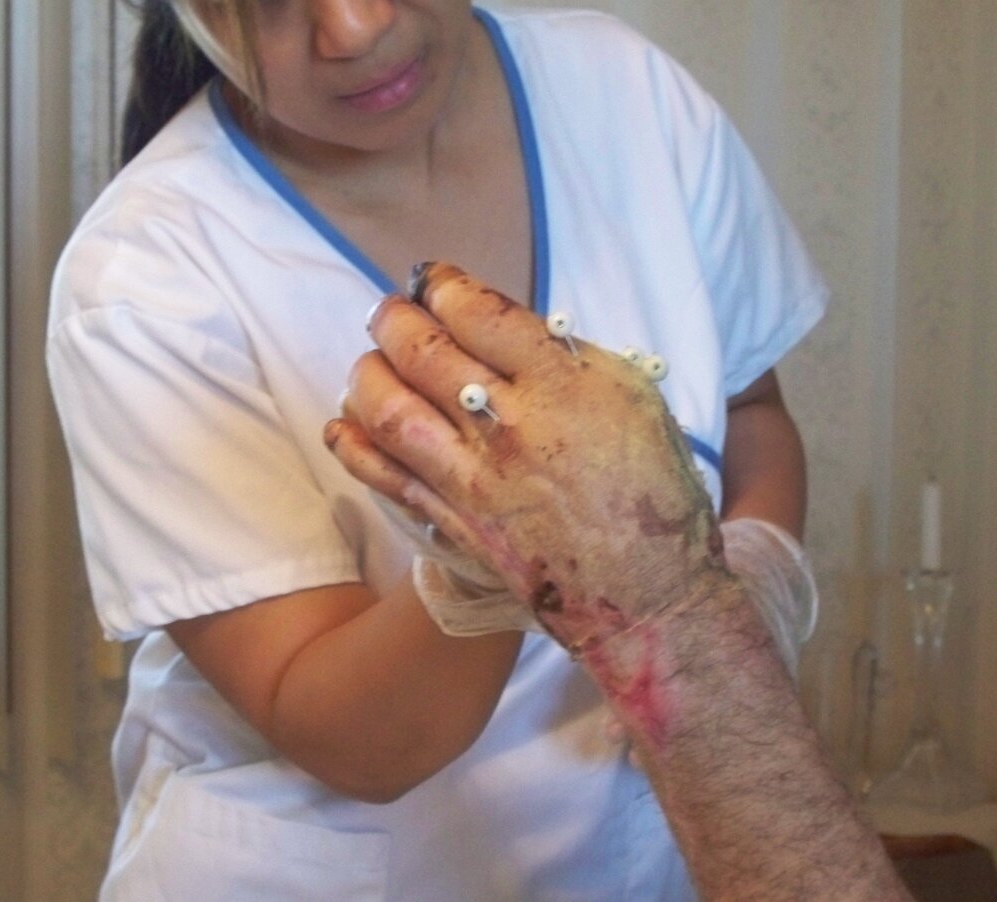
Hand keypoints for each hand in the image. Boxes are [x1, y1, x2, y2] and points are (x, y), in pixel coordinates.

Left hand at [325, 263, 726, 651]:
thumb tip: (509, 329)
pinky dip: (354, 446)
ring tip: (368, 360)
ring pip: (391, 408)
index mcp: (563, 383)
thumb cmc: (654, 489)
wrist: (647, 588)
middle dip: (395, 319)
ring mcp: (475, 476)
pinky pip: (385, 475)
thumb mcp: (632, 398)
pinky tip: (342, 425)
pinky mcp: (455, 521)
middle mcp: (510, 424)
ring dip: (367, 374)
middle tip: (388, 310)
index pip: (479, 313)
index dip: (444, 286)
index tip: (433, 280)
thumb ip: (569, 358)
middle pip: (425, 352)